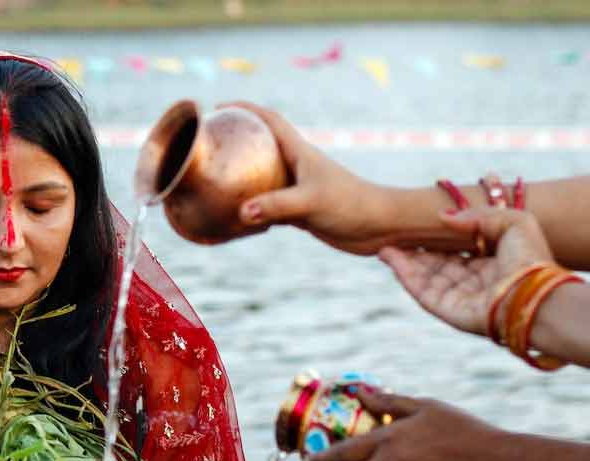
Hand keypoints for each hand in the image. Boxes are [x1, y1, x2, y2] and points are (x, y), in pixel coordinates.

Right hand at [220, 101, 394, 255]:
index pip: (270, 120)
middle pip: (261, 145)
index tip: (221, 106)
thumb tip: (243, 212)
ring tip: (217, 179)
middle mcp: (296, 166)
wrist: (378, 226)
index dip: (246, 108)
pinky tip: (236, 217)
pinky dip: (250, 207)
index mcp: (300, 152)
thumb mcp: (311, 202)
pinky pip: (266, 204)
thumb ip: (277, 206)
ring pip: (262, 176)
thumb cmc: (351, 205)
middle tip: (212, 143)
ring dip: (242, 176)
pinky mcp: (298, 210)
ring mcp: (297, 187)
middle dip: (238, 139)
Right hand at [378, 206, 555, 335]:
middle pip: (438, 265)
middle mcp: (475, 282)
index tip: (418, 226)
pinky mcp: (447, 310)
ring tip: (384, 245)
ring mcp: (460, 297)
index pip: (459, 252)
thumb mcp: (514, 222)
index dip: (438, 240)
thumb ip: (479, 215)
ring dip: (404, 262)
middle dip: (416, 251)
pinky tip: (391, 258)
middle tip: (395, 235)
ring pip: (426, 277)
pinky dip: (405, 275)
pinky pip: (421, 291)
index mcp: (492, 264)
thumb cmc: (530, 259)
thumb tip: (444, 217)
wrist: (532, 295)